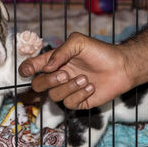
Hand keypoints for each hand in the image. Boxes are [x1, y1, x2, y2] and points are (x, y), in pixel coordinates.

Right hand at [18, 32, 133, 109]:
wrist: (121, 67)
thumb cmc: (100, 52)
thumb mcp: (79, 42)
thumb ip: (61, 51)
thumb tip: (47, 67)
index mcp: (54, 62)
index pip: (33, 67)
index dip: (26, 69)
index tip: (27, 71)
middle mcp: (58, 77)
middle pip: (38, 85)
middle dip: (49, 81)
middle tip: (65, 74)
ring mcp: (67, 90)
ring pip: (54, 96)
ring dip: (69, 87)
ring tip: (85, 79)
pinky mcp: (78, 102)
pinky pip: (68, 104)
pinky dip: (79, 95)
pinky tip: (91, 87)